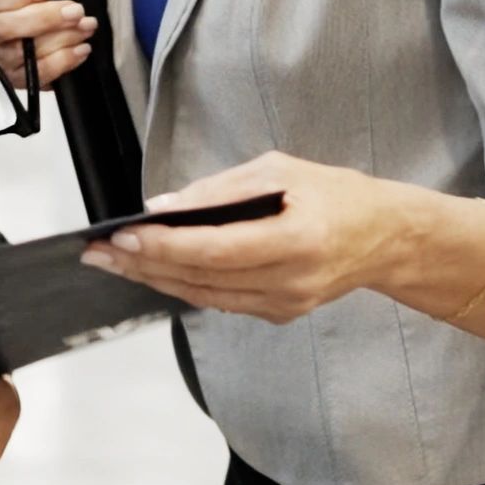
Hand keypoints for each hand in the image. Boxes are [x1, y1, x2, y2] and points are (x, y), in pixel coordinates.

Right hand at [0, 0, 98, 89]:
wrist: (27, 36)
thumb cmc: (22, 5)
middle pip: (5, 28)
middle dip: (44, 18)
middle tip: (75, 10)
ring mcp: (0, 60)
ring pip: (25, 53)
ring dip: (62, 38)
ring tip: (85, 26)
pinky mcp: (16, 80)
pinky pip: (39, 74)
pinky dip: (64, 61)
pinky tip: (81, 48)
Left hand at [79, 152, 414, 324]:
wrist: (385, 237)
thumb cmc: (335, 195)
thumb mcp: (279, 170)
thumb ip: (220, 190)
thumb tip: (164, 207)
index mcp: (297, 239)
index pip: (216, 249)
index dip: (165, 246)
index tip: (124, 237)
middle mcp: (291, 281)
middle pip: (202, 279)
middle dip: (144, 265)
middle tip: (99, 253)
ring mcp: (285, 305)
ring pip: (204, 297)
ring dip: (155, 280)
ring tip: (113, 264)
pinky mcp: (279, 313)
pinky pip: (220, 301)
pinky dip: (184, 286)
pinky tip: (154, 272)